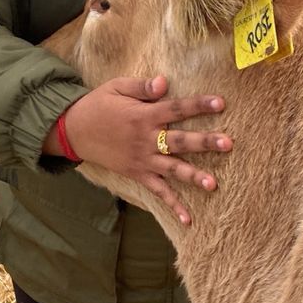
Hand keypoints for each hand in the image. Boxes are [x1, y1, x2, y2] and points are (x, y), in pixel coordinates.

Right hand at [53, 76, 231, 224]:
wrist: (74, 131)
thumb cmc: (98, 105)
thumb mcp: (117, 87)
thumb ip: (142, 86)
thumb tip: (164, 82)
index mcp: (143, 116)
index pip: (176, 109)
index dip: (198, 105)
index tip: (221, 103)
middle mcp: (146, 140)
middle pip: (179, 141)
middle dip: (204, 143)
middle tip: (228, 143)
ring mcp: (142, 160)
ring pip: (172, 169)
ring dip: (193, 176)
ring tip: (214, 184)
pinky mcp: (137, 175)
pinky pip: (158, 192)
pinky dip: (173, 205)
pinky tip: (189, 220)